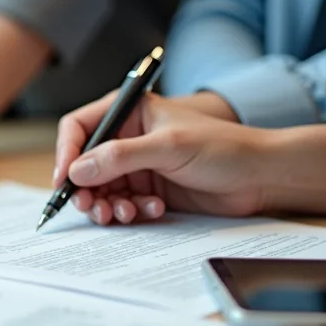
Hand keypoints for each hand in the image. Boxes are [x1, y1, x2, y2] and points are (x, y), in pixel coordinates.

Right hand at [53, 91, 269, 225]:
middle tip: (93, 207)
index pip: (80, 127)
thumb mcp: (168, 147)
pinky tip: (153, 210)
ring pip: (102, 189)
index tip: (65, 180)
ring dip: (108, 205)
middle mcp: (129, 138)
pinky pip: (123, 204)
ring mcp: (138, 165)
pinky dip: (131, 211)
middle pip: (85, 164)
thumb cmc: (223, 148)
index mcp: (130, 112)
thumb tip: (78, 170)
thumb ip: (120, 157)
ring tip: (124, 213)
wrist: (259, 176)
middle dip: (86, 188)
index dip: (67, 153)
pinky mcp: (149, 190)